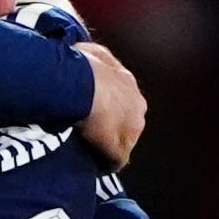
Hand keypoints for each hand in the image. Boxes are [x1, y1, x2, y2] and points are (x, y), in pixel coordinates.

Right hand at [74, 42, 145, 171]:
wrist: (81, 84)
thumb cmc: (83, 65)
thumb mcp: (93, 52)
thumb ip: (98, 58)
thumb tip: (89, 57)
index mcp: (130, 84)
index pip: (123, 100)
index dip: (108, 107)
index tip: (93, 111)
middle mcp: (137, 106)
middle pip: (128, 121)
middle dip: (112, 125)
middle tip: (90, 129)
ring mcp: (131, 130)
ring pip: (123, 141)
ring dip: (109, 144)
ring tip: (90, 149)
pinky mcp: (120, 149)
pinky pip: (114, 160)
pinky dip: (105, 163)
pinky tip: (94, 166)